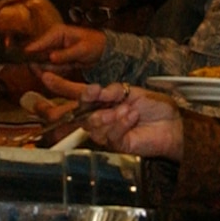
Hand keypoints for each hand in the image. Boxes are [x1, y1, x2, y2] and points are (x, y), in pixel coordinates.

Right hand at [27, 25, 107, 66]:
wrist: (103, 51)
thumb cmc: (95, 45)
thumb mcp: (82, 49)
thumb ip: (66, 54)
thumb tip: (51, 58)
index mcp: (56, 33)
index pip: (39, 42)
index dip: (31, 52)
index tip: (26, 62)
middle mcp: (51, 41)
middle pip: (37, 55)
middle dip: (42, 66)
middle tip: (49, 73)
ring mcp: (53, 52)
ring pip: (43, 64)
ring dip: (52, 70)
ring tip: (67, 68)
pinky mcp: (56, 61)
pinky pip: (51, 69)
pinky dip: (57, 72)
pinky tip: (68, 69)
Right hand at [38, 70, 182, 158]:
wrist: (174, 124)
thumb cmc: (156, 107)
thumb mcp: (132, 91)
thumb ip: (111, 91)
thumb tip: (92, 90)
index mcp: (103, 100)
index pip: (78, 94)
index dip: (61, 87)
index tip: (45, 76)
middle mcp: (101, 116)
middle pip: (75, 113)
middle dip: (69, 107)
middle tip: (81, 99)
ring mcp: (107, 131)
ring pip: (91, 124)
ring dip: (108, 114)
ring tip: (126, 108)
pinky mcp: (116, 144)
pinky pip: (109, 134)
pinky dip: (120, 123)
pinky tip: (132, 116)